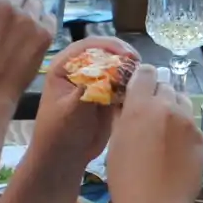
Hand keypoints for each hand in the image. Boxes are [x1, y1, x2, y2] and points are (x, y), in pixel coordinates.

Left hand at [35, 37, 139, 166]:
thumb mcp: (70, 111)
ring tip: (142, 77)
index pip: (87, 45)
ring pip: (117, 66)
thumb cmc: (59, 132)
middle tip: (137, 63)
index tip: (125, 54)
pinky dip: (133, 83)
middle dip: (123, 55)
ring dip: (130, 69)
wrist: (66, 156)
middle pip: (106, 52)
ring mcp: (96, 81)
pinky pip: (124, 82)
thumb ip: (88, 91)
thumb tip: (106, 73)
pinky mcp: (108, 94)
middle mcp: (81, 69)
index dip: (108, 46)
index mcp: (64, 67)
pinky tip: (140, 89)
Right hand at [104, 65, 202, 202]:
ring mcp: (189, 124)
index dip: (142, 78)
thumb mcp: (116, 143)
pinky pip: (193, 126)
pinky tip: (176, 150)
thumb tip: (126, 102)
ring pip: (183, 103)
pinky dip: (184, 131)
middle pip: (166, 86)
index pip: (146, 72)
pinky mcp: (202, 140)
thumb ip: (122, 117)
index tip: (139, 88)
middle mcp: (168, 108)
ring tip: (164, 132)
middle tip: (150, 114)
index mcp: (141, 106)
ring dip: (173, 110)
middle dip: (157, 95)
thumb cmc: (125, 179)